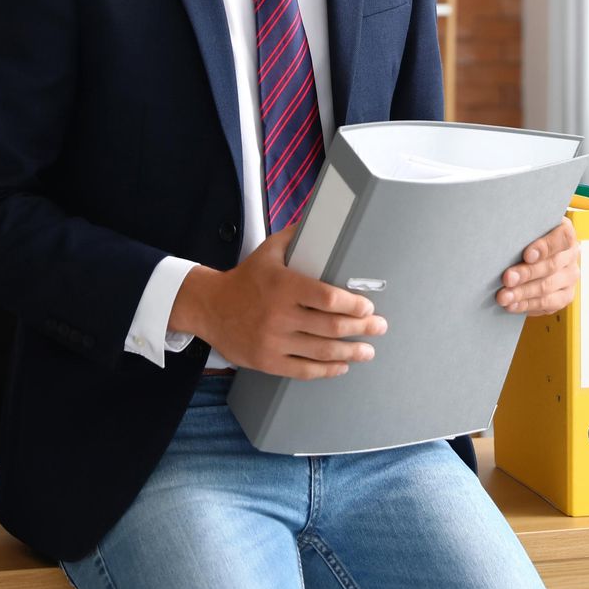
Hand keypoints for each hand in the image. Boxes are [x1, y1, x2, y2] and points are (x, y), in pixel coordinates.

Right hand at [169, 227, 387, 379]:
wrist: (209, 307)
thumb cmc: (245, 278)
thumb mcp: (268, 250)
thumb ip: (297, 236)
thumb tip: (323, 218)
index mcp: (284, 286)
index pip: (328, 298)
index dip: (353, 305)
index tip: (368, 307)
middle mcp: (279, 315)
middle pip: (331, 326)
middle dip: (362, 329)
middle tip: (379, 327)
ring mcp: (273, 341)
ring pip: (321, 351)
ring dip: (350, 352)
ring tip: (367, 350)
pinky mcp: (267, 361)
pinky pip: (304, 370)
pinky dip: (327, 370)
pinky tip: (341, 366)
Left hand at [496, 218, 578, 315]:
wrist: (533, 254)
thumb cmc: (526, 238)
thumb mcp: (526, 228)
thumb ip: (522, 231)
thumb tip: (502, 238)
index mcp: (565, 233)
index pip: (562, 238)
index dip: (545, 247)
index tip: (527, 255)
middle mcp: (571, 255)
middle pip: (551, 266)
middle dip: (526, 274)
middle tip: (507, 278)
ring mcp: (570, 277)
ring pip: (548, 287)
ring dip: (523, 293)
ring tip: (504, 297)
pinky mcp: (565, 296)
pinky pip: (547, 304)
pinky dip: (527, 305)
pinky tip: (512, 305)